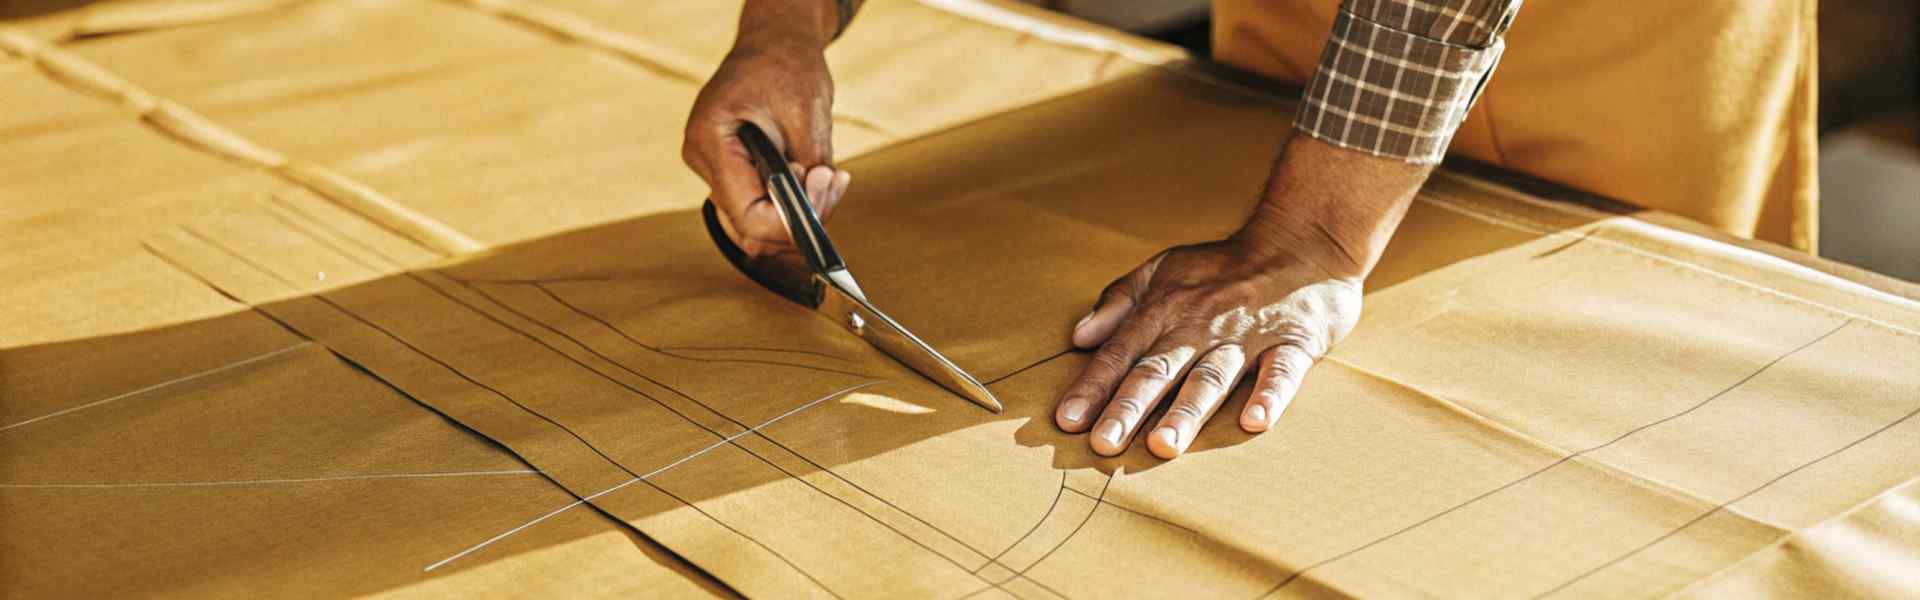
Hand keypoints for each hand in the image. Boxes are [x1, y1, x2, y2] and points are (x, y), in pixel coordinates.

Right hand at [683, 26, 850, 256]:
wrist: (774, 44)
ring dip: (796, 213)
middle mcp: (703, 160)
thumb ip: (808, 169)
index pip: (749, 215)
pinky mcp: (729, 172)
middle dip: (798, 217)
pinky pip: (757, 207)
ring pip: (755, 224)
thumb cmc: (787, 66)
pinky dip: (789, 204)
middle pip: (750, 228)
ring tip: (828, 176)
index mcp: (711, 140)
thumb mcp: (807, 114)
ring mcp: (712, 169)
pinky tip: (814, 178)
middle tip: (833, 180)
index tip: (824, 188)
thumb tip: (814, 216)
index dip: (791, 221)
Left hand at [1050, 134, 1426, 459]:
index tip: (1067, 421)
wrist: (1301, 240)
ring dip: (1187, 411)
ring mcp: (1246, 336)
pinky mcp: (1292, 343)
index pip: (1121, 353)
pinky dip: (1269, 395)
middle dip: (1129, 407)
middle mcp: (1200, 326)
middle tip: (1104, 444)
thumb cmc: (1224, 265)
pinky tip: (1255, 421)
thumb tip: (1078, 335)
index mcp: (1165, 310)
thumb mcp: (1164, 268)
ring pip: (1211, 377)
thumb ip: (1120, 300)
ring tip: (1164, 445)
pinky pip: (1280, 371)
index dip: (1093, 387)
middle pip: (1158, 369)